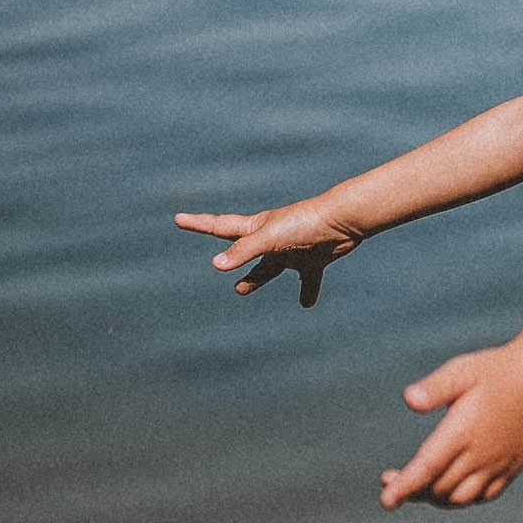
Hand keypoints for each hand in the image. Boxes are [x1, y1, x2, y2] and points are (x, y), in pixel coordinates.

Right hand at [176, 200, 363, 306]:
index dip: (197, 224)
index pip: (219, 226)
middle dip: (227, 253)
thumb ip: (244, 251)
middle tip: (213, 260)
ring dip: (256, 278)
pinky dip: (307, 291)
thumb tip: (216, 264)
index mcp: (256, 228)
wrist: (344, 220)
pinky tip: (306, 304)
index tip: (178, 218)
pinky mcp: (313, 260)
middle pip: (242, 248)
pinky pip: (308, 280)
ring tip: (241, 290)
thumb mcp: (269, 237)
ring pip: (270, 268)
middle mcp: (271, 238)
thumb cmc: (304, 223)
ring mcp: (291, 249)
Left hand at [380, 345, 522, 509]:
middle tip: (390, 479)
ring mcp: (498, 463)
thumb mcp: (461, 370)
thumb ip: (434, 387)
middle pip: (439, 488)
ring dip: (435, 498)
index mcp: (464, 431)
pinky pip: (484, 496)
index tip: (386, 501)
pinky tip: (451, 486)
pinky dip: (463, 498)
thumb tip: (409, 399)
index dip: (405, 486)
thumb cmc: (494, 371)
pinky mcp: (511, 467)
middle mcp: (482, 453)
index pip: (428, 467)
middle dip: (412, 489)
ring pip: (461, 498)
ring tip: (419, 485)